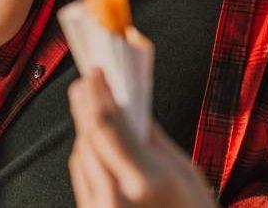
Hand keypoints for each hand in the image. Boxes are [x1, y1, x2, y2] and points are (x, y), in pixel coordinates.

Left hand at [68, 71, 217, 207]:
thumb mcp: (185, 174)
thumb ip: (152, 141)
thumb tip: (131, 107)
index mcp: (146, 182)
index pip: (108, 126)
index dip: (97, 94)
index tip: (96, 71)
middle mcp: (115, 200)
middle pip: (88, 140)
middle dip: (85, 107)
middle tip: (86, 81)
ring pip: (81, 160)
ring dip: (85, 130)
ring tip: (93, 105)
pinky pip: (84, 181)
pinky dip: (89, 157)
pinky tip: (97, 143)